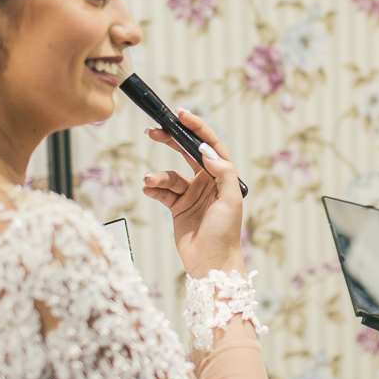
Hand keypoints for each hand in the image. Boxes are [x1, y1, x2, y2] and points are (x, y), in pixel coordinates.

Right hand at [142, 110, 243, 277]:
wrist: (211, 263)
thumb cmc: (225, 233)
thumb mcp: (230, 200)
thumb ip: (222, 172)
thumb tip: (206, 150)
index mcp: (223, 176)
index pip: (210, 145)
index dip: (197, 128)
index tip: (181, 115)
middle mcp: (207, 181)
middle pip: (187, 152)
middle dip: (171, 140)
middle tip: (154, 130)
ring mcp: (191, 193)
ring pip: (170, 175)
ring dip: (159, 176)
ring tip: (150, 181)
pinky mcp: (177, 207)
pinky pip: (162, 191)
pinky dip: (154, 189)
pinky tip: (148, 189)